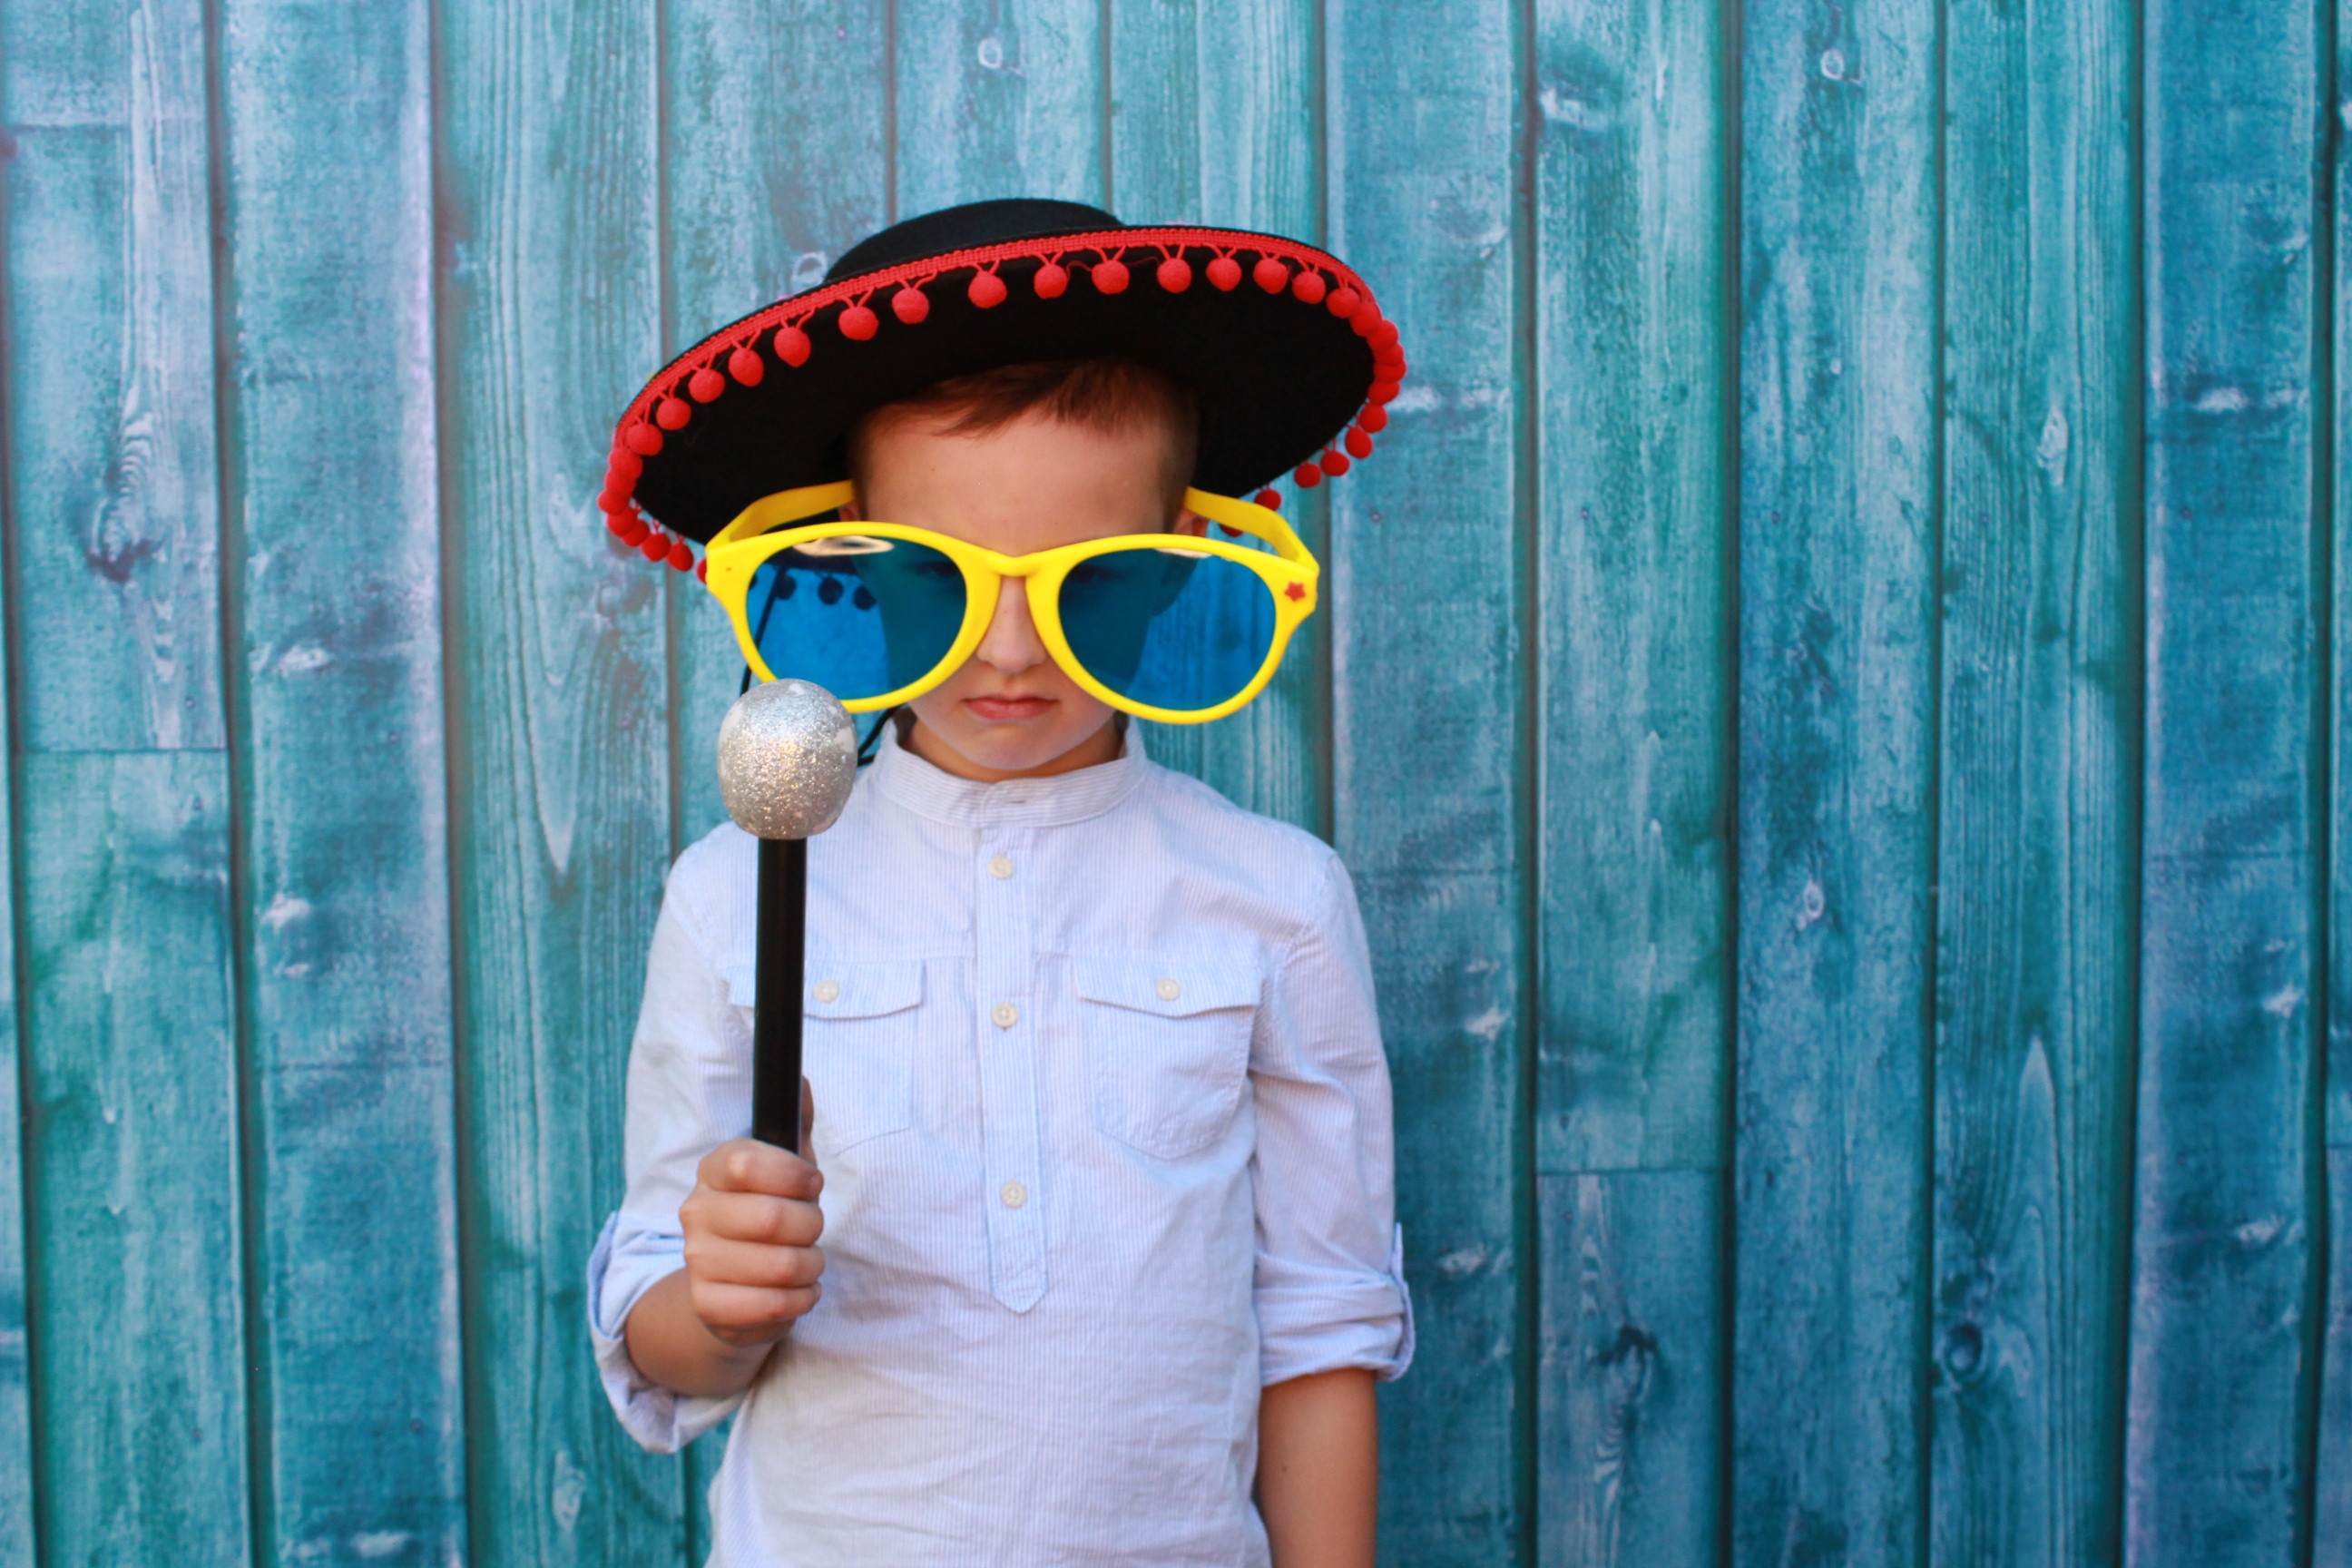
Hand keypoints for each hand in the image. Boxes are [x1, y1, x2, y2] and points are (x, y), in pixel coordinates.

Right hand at [676, 1081, 824, 1346]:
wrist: (734, 1284)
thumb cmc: (769, 1214)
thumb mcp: (786, 1167)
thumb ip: (795, 1124)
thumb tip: (800, 1079)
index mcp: (714, 1170)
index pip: (747, 1162)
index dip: (794, 1175)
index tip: (811, 1183)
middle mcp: (696, 1212)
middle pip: (773, 1218)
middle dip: (811, 1226)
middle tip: (809, 1230)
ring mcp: (697, 1261)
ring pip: (782, 1265)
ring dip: (810, 1265)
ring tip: (803, 1261)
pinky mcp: (708, 1305)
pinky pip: (775, 1305)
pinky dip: (800, 1300)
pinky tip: (793, 1291)